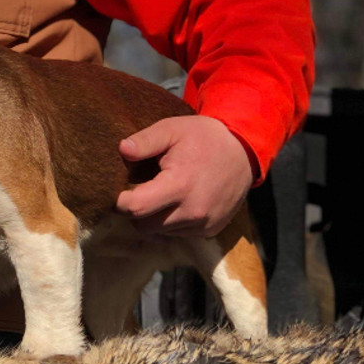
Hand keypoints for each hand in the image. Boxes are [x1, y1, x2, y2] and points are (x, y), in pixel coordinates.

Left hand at [115, 115, 253, 237]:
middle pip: (144, 225)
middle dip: (135, 211)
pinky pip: (178, 234)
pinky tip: (176, 201)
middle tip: (138, 190)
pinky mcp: (211, 230)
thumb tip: (122, 149)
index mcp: (180, 185)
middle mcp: (193, 211)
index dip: (121, 201)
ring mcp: (204, 224)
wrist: (243, 151)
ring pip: (160, 232)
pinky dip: (171, 222)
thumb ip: (145, 141)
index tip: (120, 190)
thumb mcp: (172, 129)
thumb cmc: (203, 137)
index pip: (136, 208)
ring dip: (153, 218)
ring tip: (160, 193)